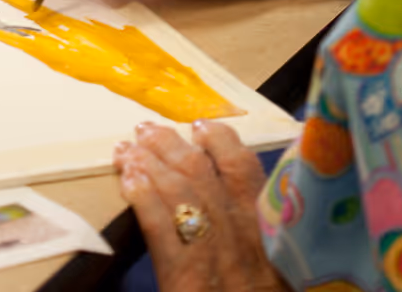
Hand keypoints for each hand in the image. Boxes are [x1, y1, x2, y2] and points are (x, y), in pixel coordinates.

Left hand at [116, 121, 288, 291]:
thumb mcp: (274, 271)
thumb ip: (258, 235)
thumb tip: (232, 201)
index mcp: (271, 233)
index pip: (247, 170)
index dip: (222, 141)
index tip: (201, 125)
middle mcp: (246, 238)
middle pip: (204, 173)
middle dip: (172, 144)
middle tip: (147, 129)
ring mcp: (216, 258)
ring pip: (181, 191)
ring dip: (151, 161)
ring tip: (129, 147)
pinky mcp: (186, 281)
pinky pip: (161, 227)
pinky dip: (143, 196)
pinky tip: (128, 179)